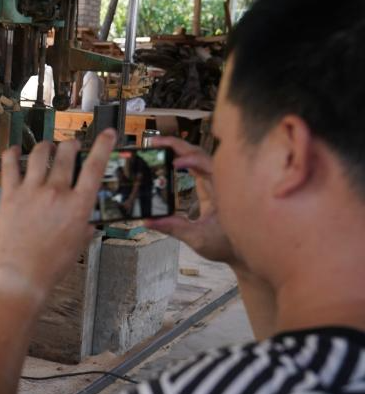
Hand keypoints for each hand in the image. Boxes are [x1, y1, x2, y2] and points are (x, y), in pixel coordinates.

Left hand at [0, 129, 115, 298]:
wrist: (22, 276)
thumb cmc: (52, 264)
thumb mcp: (79, 243)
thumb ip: (85, 224)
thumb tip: (88, 217)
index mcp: (78, 206)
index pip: (95, 167)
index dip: (103, 146)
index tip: (107, 133)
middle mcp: (56, 193)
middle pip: (66, 154)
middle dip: (71, 144)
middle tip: (71, 145)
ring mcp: (32, 191)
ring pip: (40, 153)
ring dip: (45, 146)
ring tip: (46, 147)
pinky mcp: (10, 195)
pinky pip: (10, 165)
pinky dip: (12, 154)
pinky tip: (14, 151)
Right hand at [144, 136, 241, 266]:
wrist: (246, 251)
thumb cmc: (228, 245)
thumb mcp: (199, 238)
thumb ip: (174, 228)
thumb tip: (148, 221)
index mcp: (223, 189)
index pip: (206, 164)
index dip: (190, 159)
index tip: (173, 165)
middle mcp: (220, 180)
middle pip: (199, 153)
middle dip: (177, 145)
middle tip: (154, 141)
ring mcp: (215, 182)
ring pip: (197, 157)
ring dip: (178, 150)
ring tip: (156, 146)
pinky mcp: (210, 187)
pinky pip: (196, 167)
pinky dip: (181, 160)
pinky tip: (167, 160)